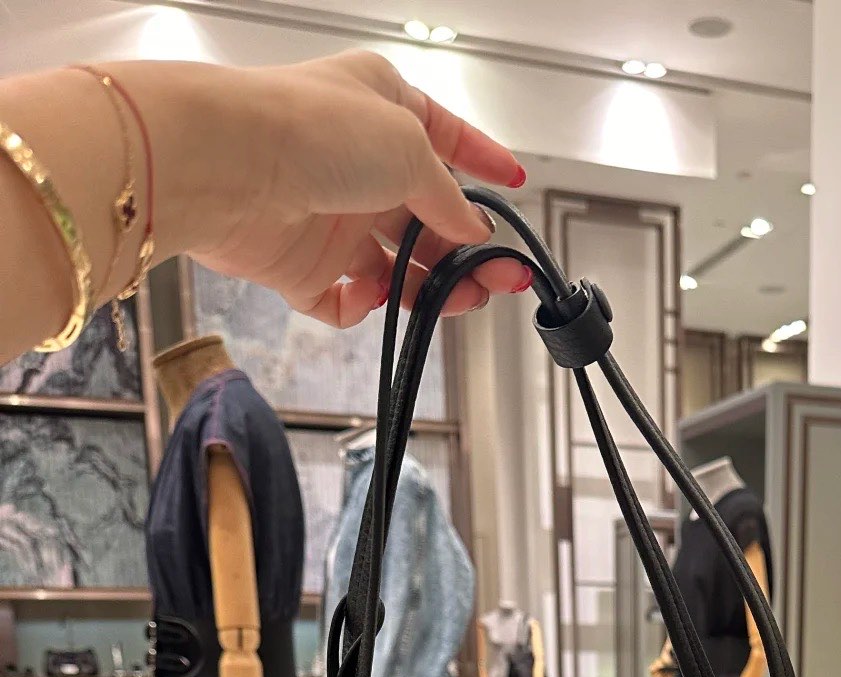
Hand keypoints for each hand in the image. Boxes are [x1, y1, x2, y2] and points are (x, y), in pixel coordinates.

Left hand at [139, 53, 531, 325]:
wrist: (227, 168)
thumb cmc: (310, 131)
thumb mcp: (409, 149)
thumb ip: (448, 196)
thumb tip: (470, 227)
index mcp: (380, 106)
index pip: (445, 134)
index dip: (483, 160)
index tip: (514, 184)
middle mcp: (353, 159)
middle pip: (425, 215)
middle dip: (466, 249)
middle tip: (499, 279)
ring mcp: (326, 213)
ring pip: (393, 263)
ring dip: (429, 286)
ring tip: (458, 301)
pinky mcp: (299, 264)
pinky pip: (342, 299)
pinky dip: (360, 306)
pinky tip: (369, 298)